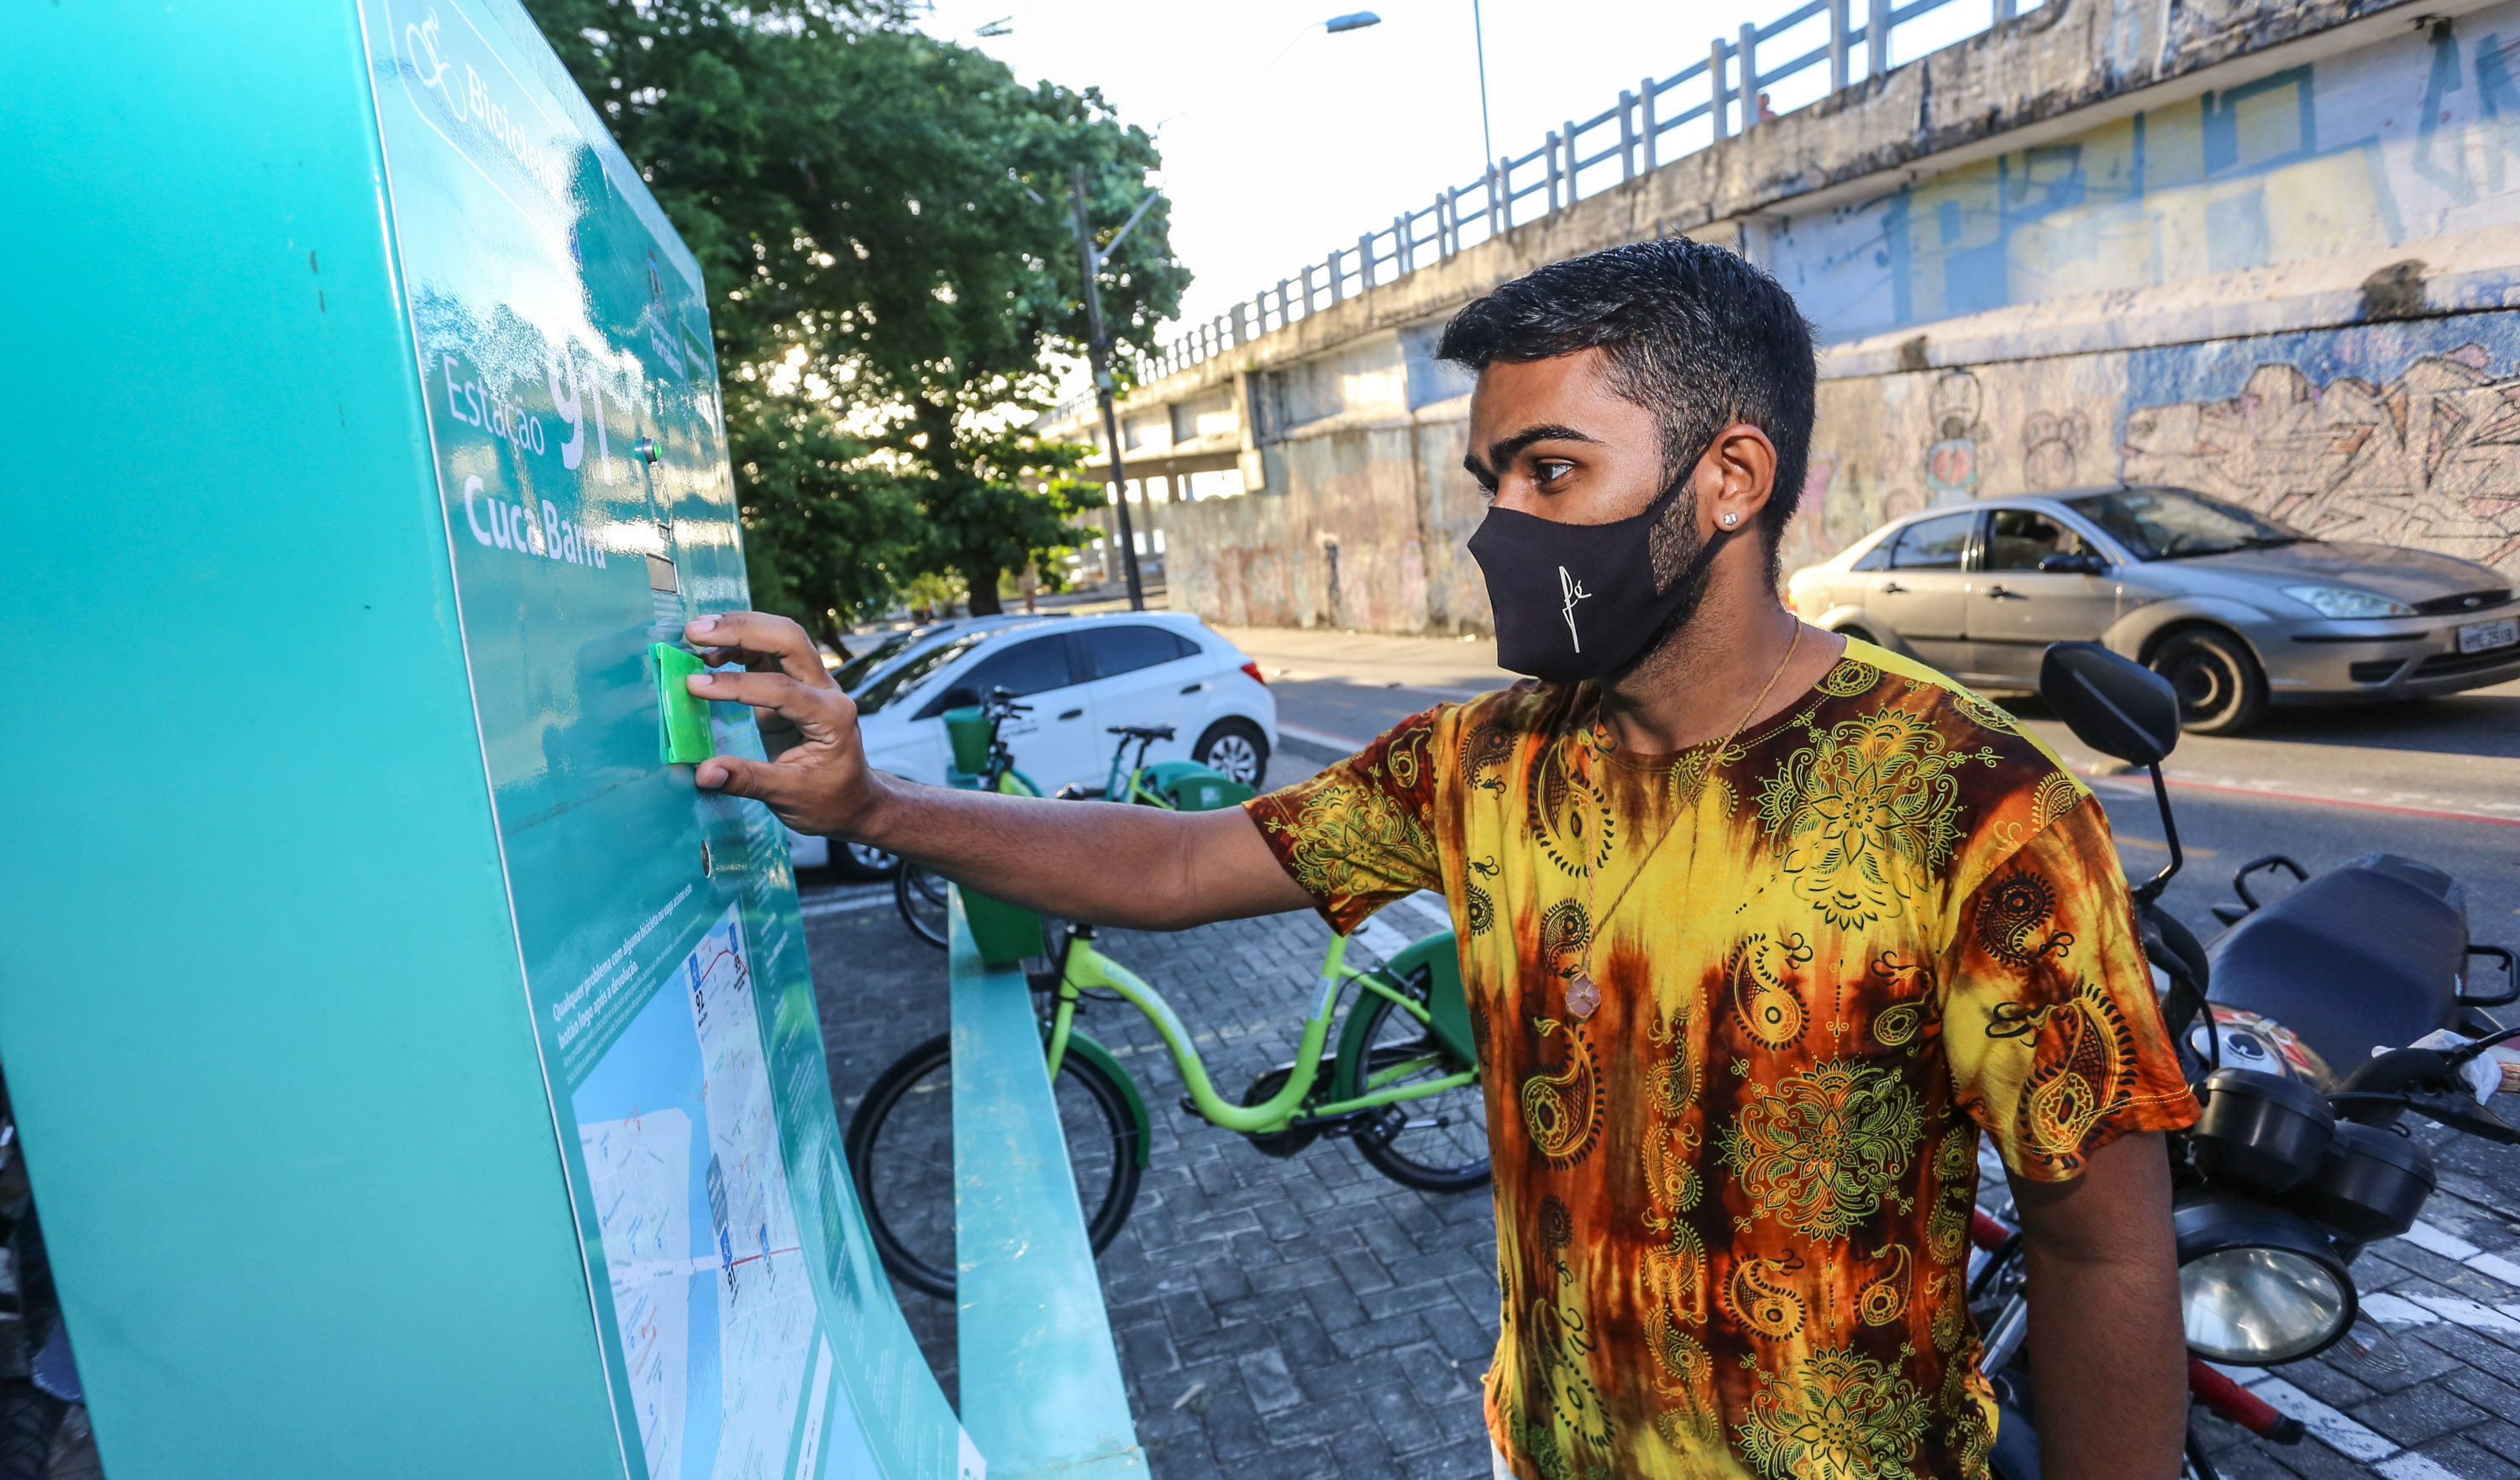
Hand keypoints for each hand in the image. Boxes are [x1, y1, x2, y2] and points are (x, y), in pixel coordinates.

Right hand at [680, 612, 882, 837]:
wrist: (853, 800)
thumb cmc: (829, 800)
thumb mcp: (789, 797)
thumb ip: (747, 781)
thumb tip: (704, 773)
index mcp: (832, 718)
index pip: (783, 689)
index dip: (736, 685)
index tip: (693, 685)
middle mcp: (827, 691)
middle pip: (790, 640)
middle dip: (742, 629)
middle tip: (694, 632)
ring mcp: (812, 684)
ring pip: (781, 637)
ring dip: (739, 628)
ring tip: (695, 635)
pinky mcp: (795, 685)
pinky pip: (769, 654)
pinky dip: (740, 646)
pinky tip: (712, 654)